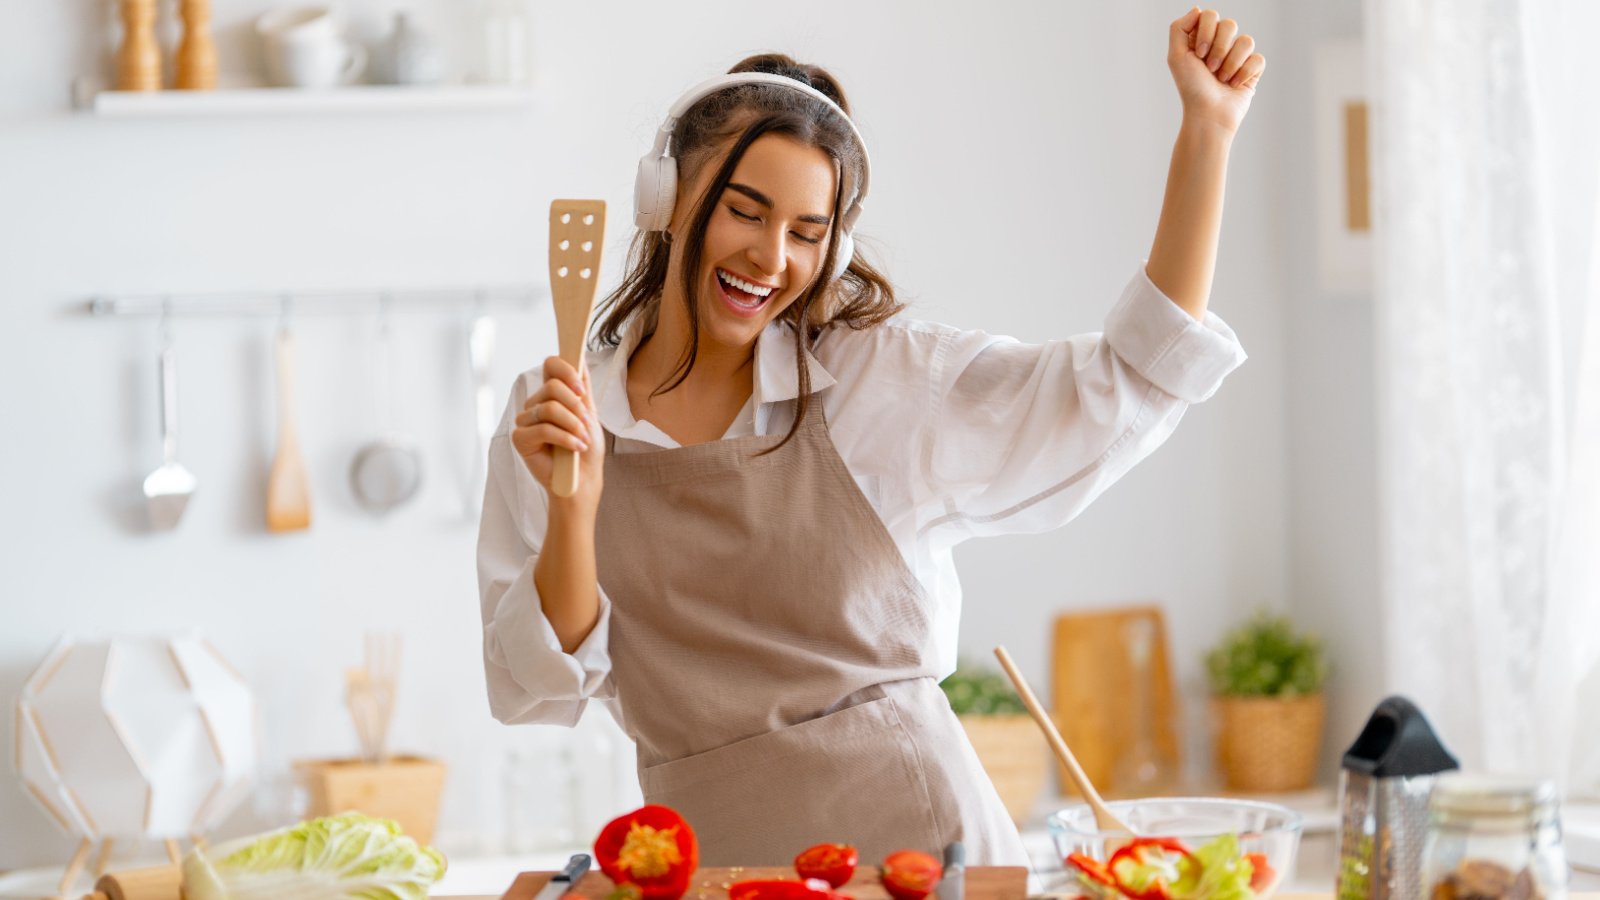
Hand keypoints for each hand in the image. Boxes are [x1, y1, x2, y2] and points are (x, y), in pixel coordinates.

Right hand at [511, 356, 604, 506]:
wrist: (582, 479)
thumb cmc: (585, 448)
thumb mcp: (589, 414)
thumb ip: (582, 388)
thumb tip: (580, 359)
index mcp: (550, 395)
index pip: (550, 366)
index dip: (566, 371)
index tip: (582, 389)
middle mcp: (535, 404)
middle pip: (552, 387)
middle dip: (575, 406)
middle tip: (587, 423)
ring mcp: (525, 421)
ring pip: (549, 408)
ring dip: (573, 424)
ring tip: (583, 439)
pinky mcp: (520, 439)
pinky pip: (544, 429)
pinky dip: (565, 438)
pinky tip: (576, 447)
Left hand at [1168, 7, 1265, 134]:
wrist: (1208, 115)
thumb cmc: (1191, 88)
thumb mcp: (1176, 56)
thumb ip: (1179, 28)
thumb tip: (1198, 9)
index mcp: (1201, 38)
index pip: (1210, 15)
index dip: (1206, 32)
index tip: (1198, 54)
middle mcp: (1220, 44)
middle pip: (1230, 24)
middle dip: (1219, 48)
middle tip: (1209, 69)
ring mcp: (1238, 56)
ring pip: (1246, 41)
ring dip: (1231, 63)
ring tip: (1222, 79)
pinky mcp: (1252, 70)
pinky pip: (1257, 59)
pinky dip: (1244, 73)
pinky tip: (1234, 85)